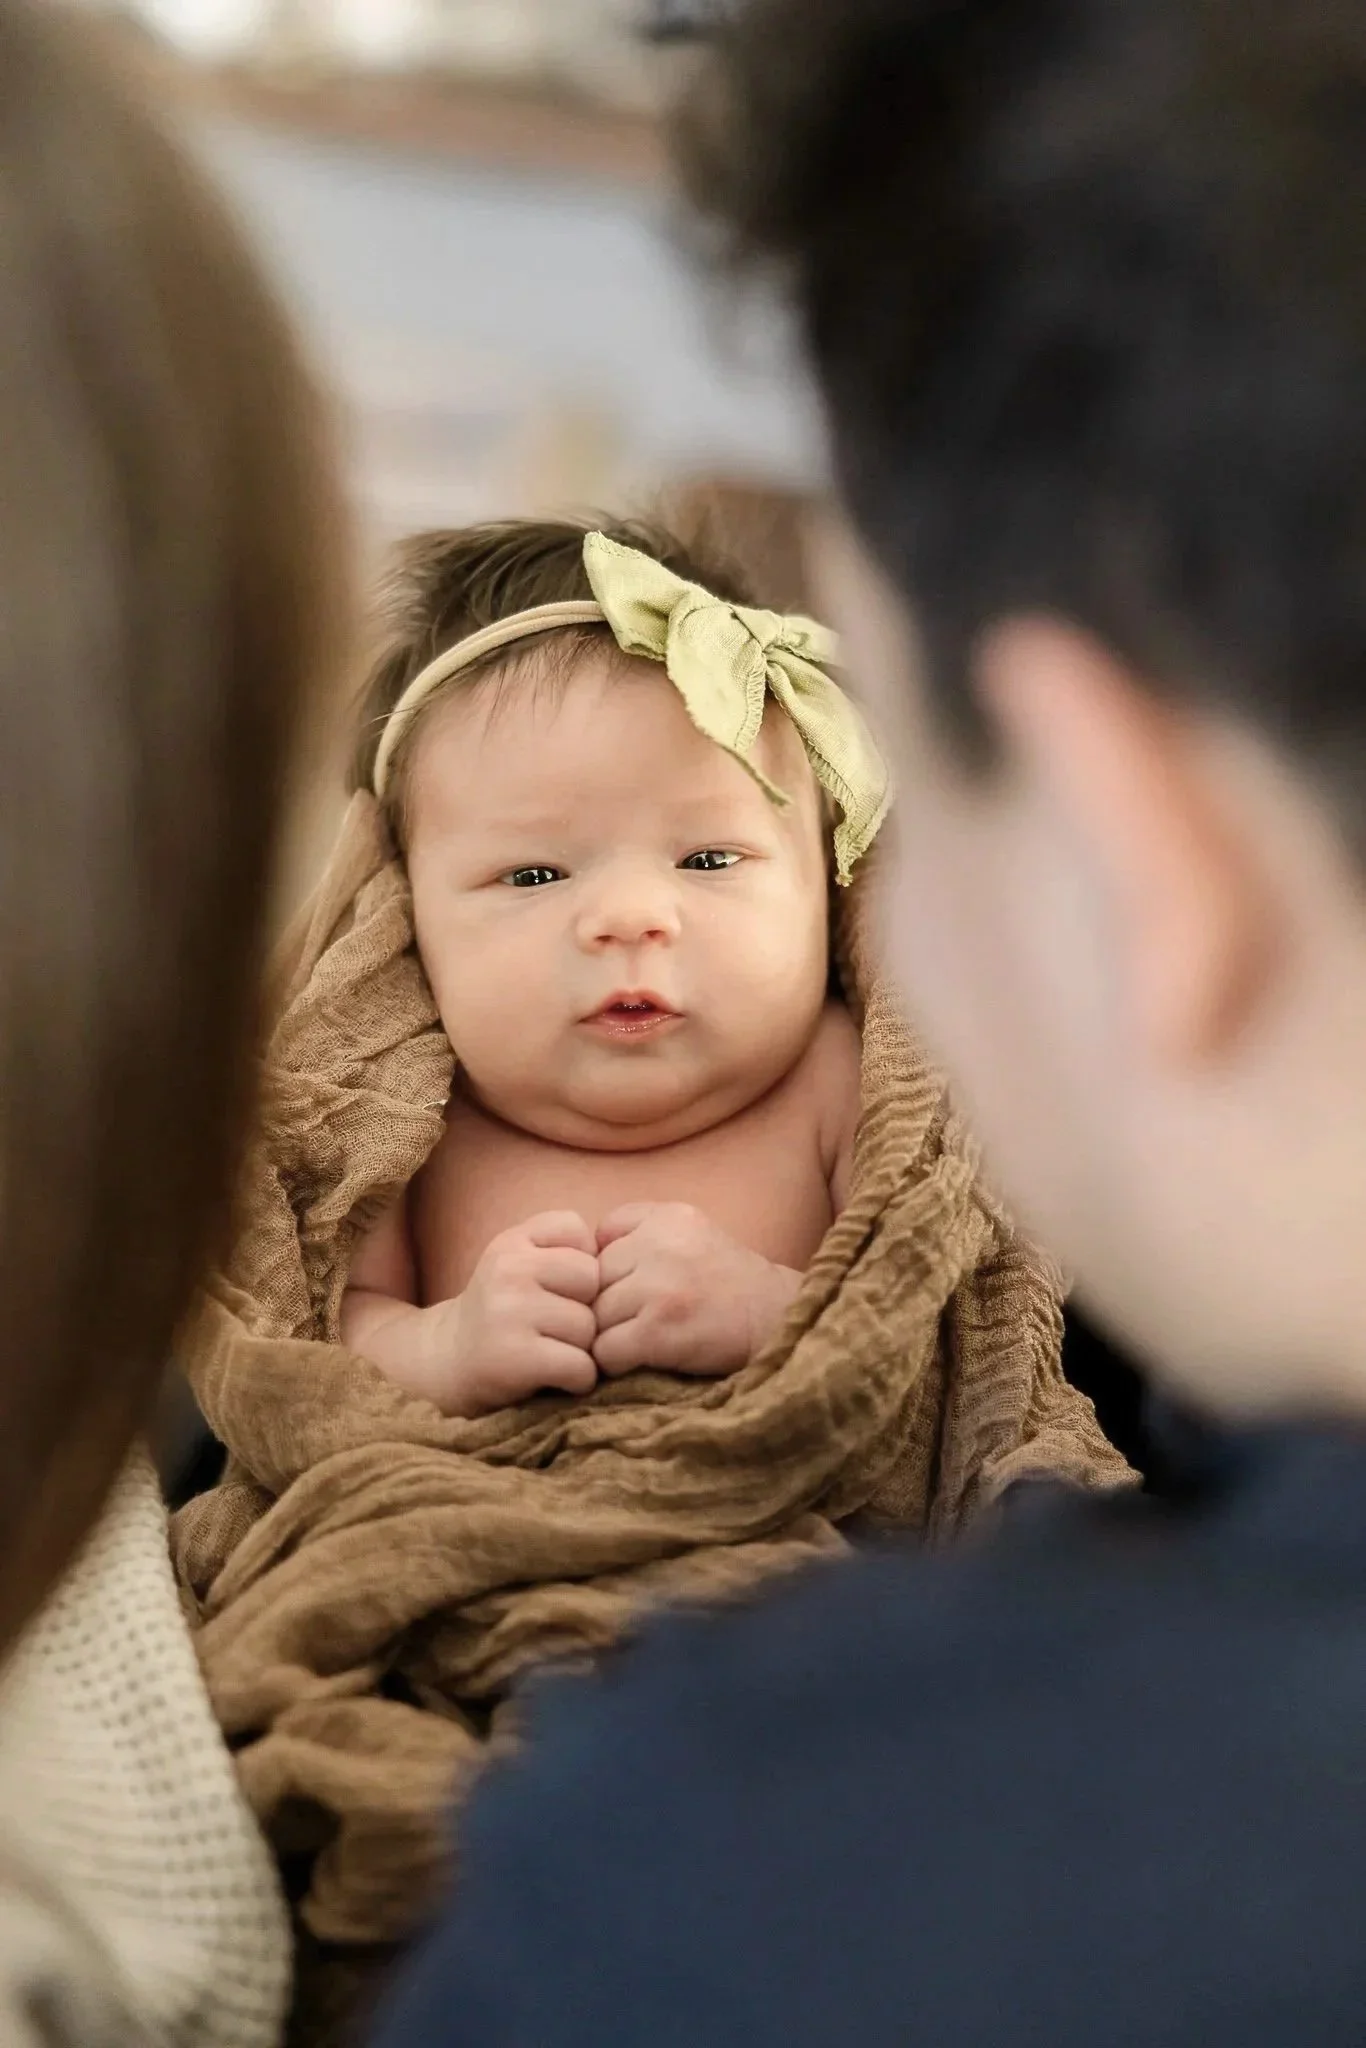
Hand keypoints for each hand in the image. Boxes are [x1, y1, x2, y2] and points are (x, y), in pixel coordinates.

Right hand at [428, 1210, 599, 1416]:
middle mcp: (507, 1269)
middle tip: (556, 1328)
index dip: (579, 1264)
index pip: (578, 1230)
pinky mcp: (514, 1357)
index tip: (554, 1288)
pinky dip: (577, 1381)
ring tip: (550, 1353)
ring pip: (590, 1327)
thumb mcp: (519, 1264)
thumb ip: (563, 1249)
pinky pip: (581, 1367)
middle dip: (586, 1307)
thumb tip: (623, 1270)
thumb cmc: (501, 1314)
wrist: (445, 1365)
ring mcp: (508, 1312)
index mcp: (511, 1241)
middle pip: (592, 1280)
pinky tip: (553, 1378)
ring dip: (581, 1349)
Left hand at [592, 1203, 800, 1379]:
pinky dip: (617, 1362)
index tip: (633, 1287)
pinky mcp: (660, 1329)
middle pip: (592, 1281)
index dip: (609, 1270)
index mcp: (667, 1216)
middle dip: (606, 1305)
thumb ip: (638, 1230)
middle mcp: (661, 1243)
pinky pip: (606, 1350)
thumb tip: (576, 1259)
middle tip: (636, 1322)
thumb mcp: (691, 1233)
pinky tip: (644, 1360)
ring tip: (643, 1341)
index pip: (600, 1239)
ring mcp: (660, 1286)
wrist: (780, 1323)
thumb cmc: (728, 1285)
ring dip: (610, 1336)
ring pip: (594, 1317)